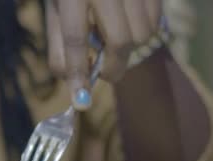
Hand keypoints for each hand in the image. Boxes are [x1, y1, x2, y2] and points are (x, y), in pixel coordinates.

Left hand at [45, 0, 162, 109]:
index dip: (78, 71)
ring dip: (130, 48)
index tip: (80, 100)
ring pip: (143, 34)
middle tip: (106, 75)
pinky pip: (156, 21)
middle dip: (114, 67)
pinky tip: (127, 22)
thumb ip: (60, 44)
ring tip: (113, 38)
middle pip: (120, 40)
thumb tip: (71, 80)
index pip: (74, 38)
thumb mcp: (56, 8)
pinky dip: (144, 31)